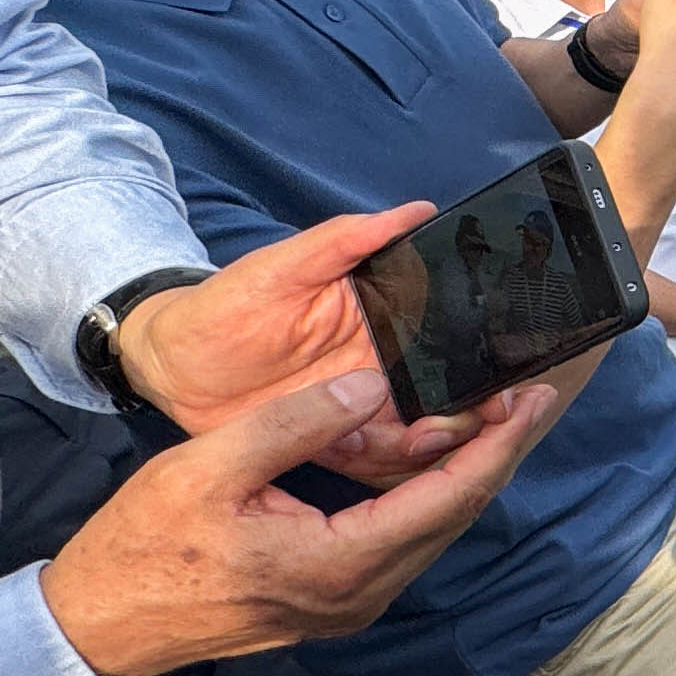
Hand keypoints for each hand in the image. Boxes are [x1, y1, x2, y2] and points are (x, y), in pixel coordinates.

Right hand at [39, 368, 557, 675]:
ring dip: (468, 475)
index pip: (446, 499)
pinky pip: (405, 543)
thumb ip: (297, 424)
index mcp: (337, 564)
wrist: (101, 622)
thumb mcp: (210, 466)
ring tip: (497, 418)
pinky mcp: (334, 600)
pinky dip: (432, 497)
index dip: (497, 445)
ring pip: (433, 533)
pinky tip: (440, 459)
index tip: (532, 399)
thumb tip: (371, 387)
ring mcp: (349, 605)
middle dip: (497, 454)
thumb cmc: (143, 545)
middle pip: (454, 518)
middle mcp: (359, 596)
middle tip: (530, 396)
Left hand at [110, 202, 477, 486]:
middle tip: (449, 425)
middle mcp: (388, 366)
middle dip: (466, 420)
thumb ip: (349, 238)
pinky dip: (381, 466)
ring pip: (420, 439)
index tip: (503, 388)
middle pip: (450, 400)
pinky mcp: (338, 442)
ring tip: (410, 442)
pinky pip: (377, 464)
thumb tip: (417, 209)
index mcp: (388, 319)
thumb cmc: (228, 301)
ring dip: (425, 448)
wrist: (172, 363)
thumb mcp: (285, 264)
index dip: (483, 369)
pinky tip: (358, 451)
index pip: (454, 344)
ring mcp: (363, 408)